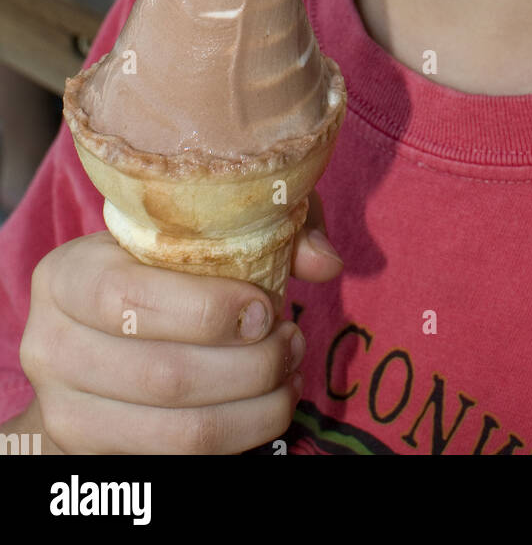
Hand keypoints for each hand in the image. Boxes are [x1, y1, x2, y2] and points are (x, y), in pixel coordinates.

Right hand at [18, 189, 342, 454]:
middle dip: (250, 365)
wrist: (97, 333)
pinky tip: (266, 405)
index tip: (264, 307)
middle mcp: (50, 344)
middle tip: (291, 341)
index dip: (208, 309)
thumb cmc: (159, 269)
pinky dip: (239, 437)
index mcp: (66, 275)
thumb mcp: (201, 229)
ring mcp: (65, 408)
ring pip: (179, 430)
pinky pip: (180, 460)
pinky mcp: (93, 454)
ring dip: (255, 408)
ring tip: (288, 374)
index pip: (128, 298)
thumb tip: (324, 261)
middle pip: (164, 375)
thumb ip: (267, 229)